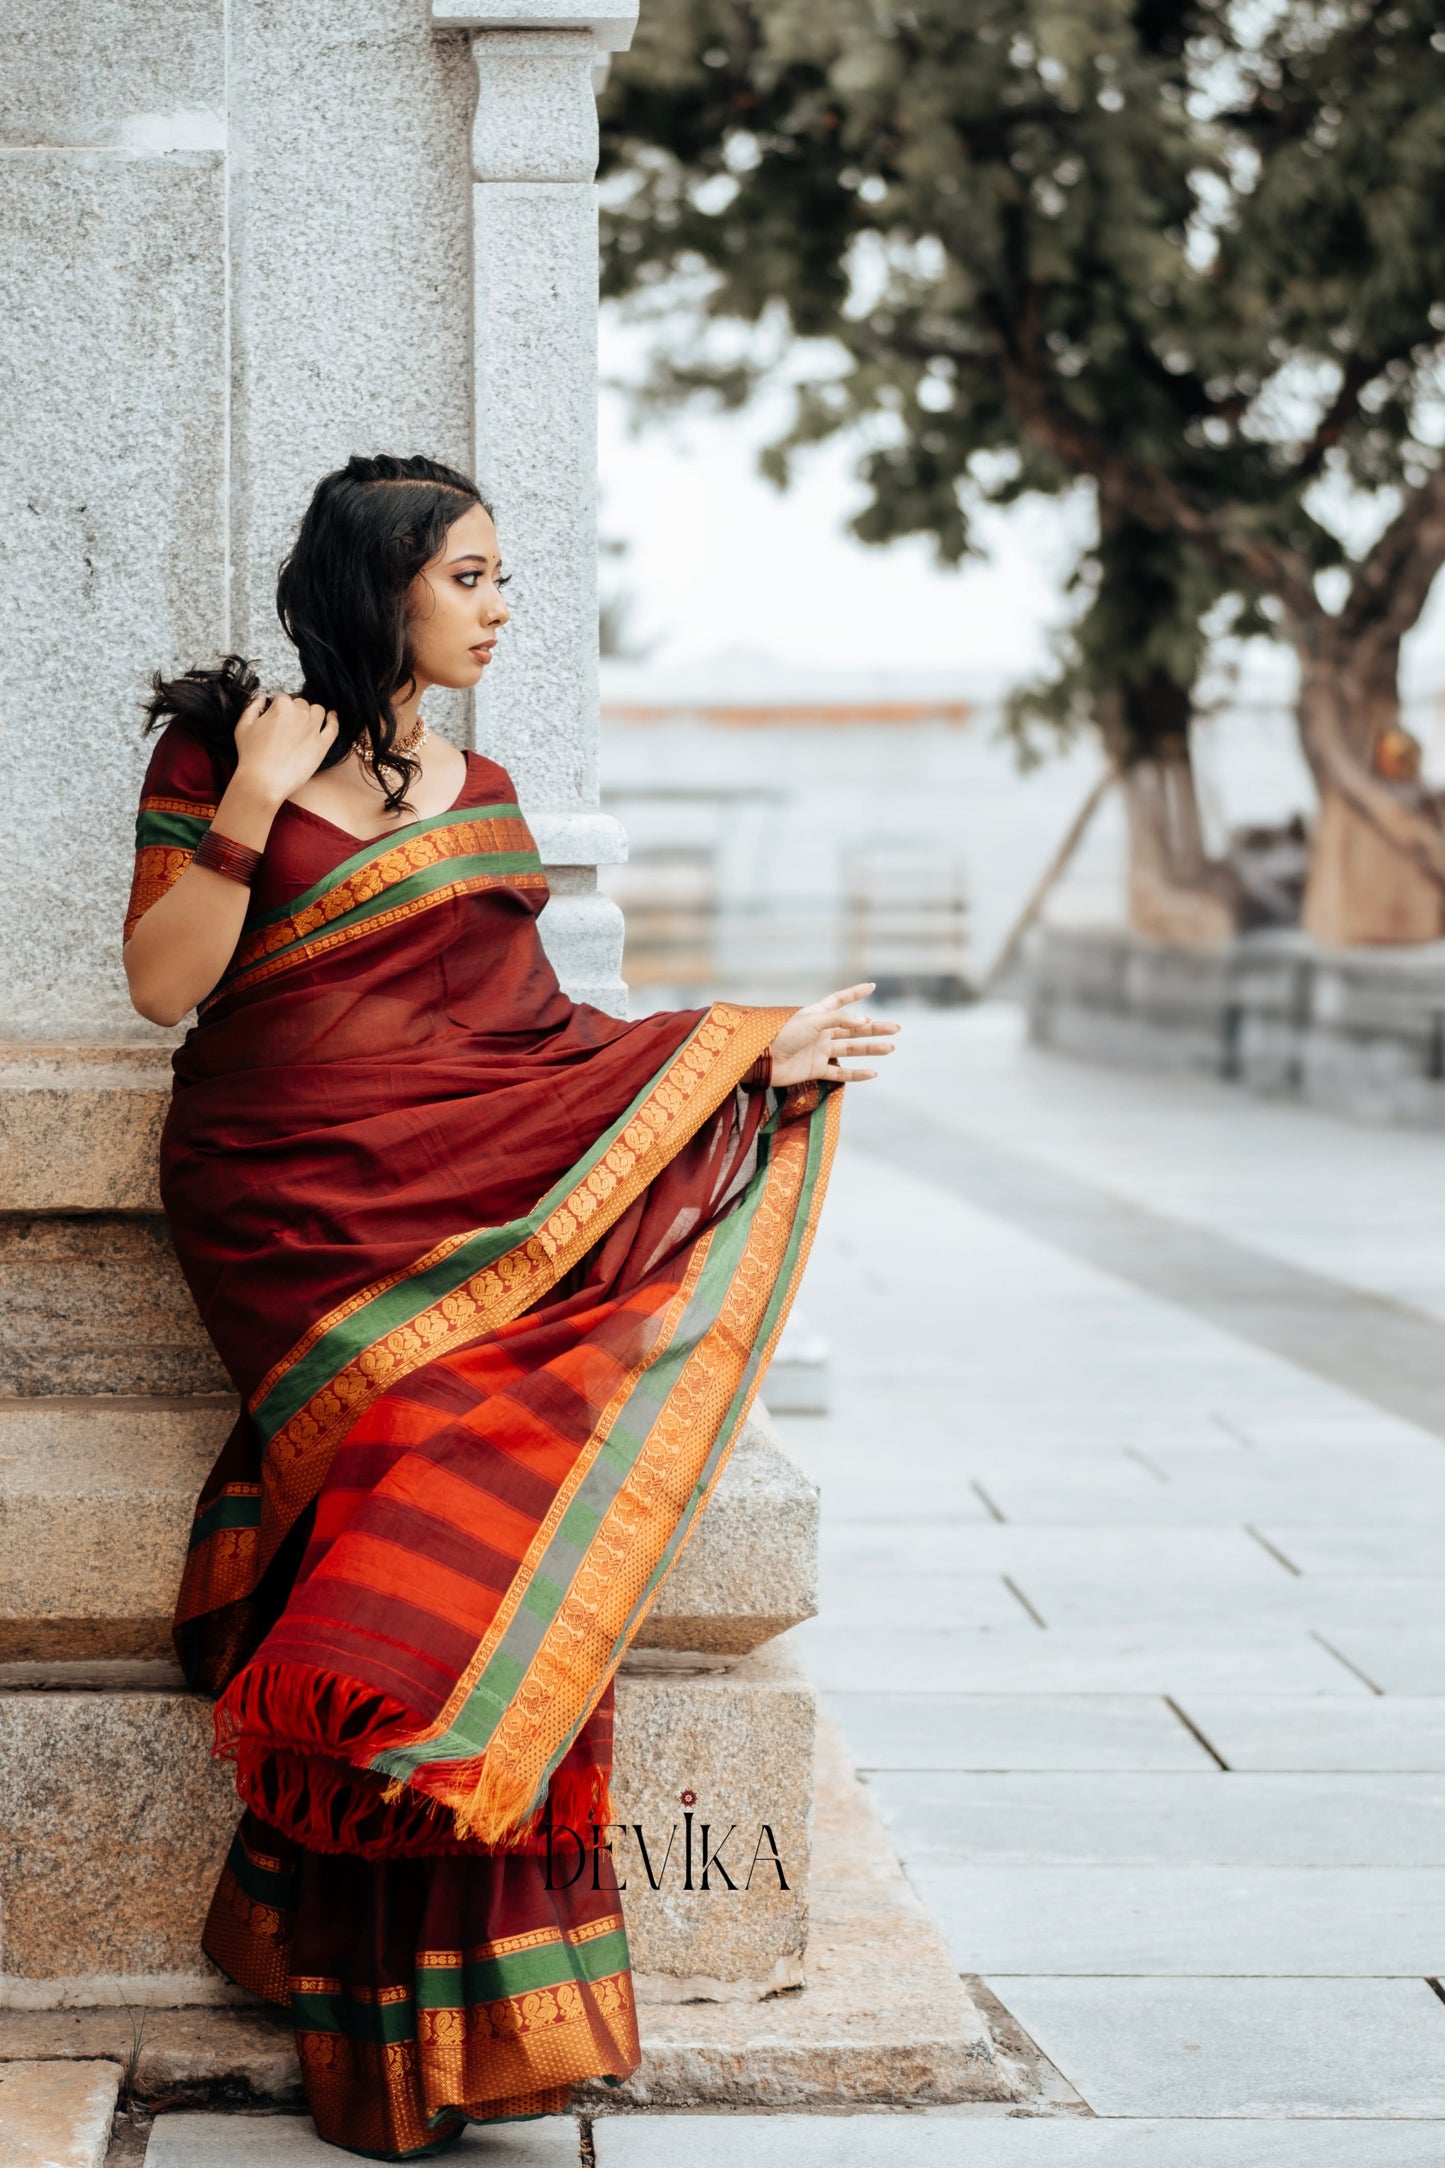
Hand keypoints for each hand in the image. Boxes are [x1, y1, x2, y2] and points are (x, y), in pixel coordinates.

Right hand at [233, 691, 339, 806]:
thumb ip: (253, 707)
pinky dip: (333, 720)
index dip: (279, 708)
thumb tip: (262, 697)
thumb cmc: (251, 756)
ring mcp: (313, 729)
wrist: (263, 781)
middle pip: (301, 704)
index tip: (277, 718)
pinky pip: (333, 727)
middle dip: (295, 711)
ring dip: (312, 714)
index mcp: (281, 706)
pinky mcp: (322, 745)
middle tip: (288, 727)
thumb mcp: (243, 726)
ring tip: (307, 723)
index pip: (283, 698)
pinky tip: (332, 717)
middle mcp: (300, 713)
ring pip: (318, 711)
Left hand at [767, 983, 899, 1085]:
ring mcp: (820, 1051)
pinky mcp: (816, 1069)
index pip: (840, 1001)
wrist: (764, 1060)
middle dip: (875, 1028)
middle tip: (896, 1028)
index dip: (855, 993)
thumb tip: (864, 1022)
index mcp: (817, 1015)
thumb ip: (839, 1019)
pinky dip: (856, 1074)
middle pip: (853, 1029)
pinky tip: (872, 1073)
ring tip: (890, 1047)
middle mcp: (821, 1031)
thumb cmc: (784, 1035)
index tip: (872, 986)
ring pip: (851, 1049)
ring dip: (871, 1049)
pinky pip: (840, 1073)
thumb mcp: (812, 1021)